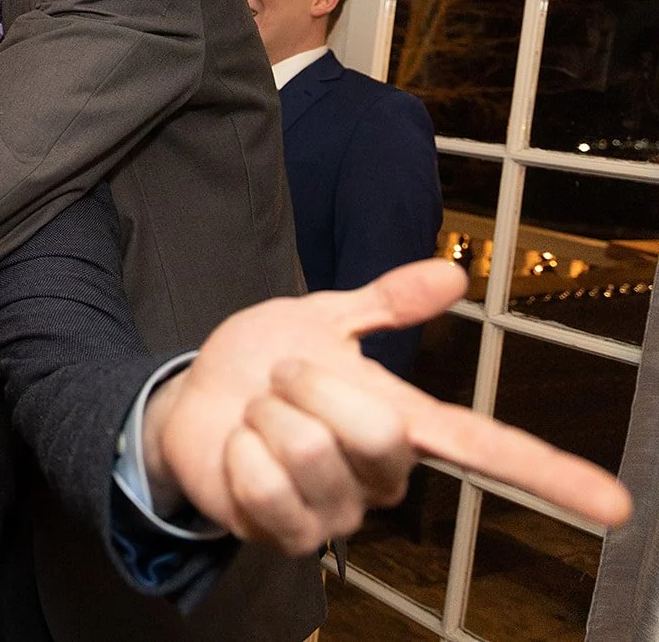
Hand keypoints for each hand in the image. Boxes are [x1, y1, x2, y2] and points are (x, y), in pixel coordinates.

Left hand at [142, 260, 631, 554]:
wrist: (194, 397)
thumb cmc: (263, 365)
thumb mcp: (320, 319)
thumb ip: (384, 302)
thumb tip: (453, 273)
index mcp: (404, 425)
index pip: (488, 449)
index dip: (552, 475)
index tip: (615, 506)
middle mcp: (382, 478)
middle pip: (374, 429)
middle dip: (310, 382)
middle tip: (283, 379)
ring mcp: (336, 514)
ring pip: (310, 449)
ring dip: (267, 413)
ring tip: (260, 413)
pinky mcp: (284, 535)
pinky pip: (263, 483)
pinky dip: (237, 448)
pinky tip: (237, 448)